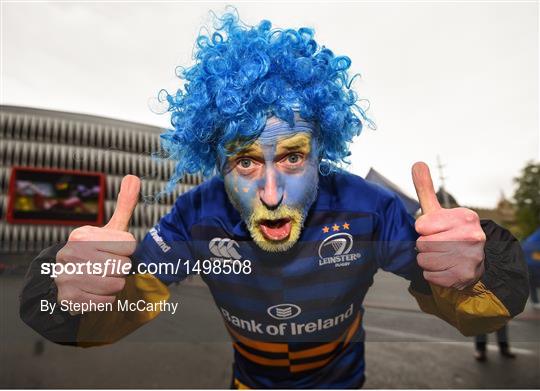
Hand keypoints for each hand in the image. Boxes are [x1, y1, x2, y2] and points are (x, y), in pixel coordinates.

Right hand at [55, 175, 140, 310]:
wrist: (64, 280)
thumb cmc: (95, 252)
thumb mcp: (108, 230)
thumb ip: (124, 205)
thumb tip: (134, 177)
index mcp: (82, 235)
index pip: (129, 244)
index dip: (126, 250)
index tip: (112, 251)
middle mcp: (71, 254)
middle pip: (124, 265)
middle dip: (121, 269)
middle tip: (107, 267)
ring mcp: (67, 277)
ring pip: (117, 284)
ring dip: (115, 285)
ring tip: (101, 279)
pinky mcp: (69, 299)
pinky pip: (106, 302)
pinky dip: (106, 300)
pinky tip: (95, 292)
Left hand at [412, 162, 484, 289]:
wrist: (474, 261)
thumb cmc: (450, 232)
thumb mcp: (439, 211)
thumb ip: (426, 189)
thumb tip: (417, 163)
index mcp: (465, 217)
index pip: (421, 226)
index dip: (424, 230)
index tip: (437, 230)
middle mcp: (471, 236)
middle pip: (421, 244)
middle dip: (425, 246)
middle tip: (440, 245)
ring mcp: (470, 258)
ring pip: (424, 261)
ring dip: (428, 261)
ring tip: (443, 256)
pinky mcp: (464, 276)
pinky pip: (430, 276)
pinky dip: (433, 274)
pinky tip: (446, 268)